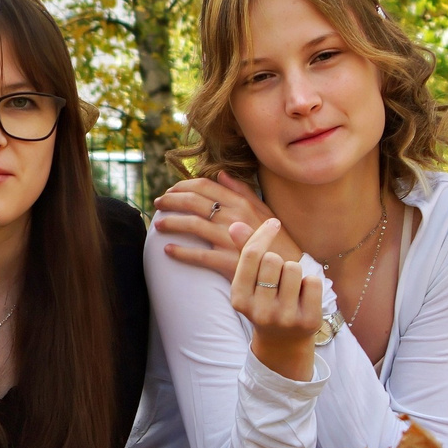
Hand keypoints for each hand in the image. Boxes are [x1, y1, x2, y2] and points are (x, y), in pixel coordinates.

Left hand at [153, 172, 272, 274]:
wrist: (289, 272)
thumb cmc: (276, 240)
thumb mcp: (264, 211)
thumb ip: (242, 191)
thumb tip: (221, 175)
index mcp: (242, 203)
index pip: (205, 186)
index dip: (183, 186)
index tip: (170, 191)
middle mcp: (235, 218)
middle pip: (194, 202)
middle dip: (170, 201)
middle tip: (158, 204)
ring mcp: (231, 239)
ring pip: (192, 225)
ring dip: (171, 223)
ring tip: (158, 225)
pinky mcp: (229, 262)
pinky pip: (198, 256)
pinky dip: (180, 252)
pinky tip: (167, 250)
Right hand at [229, 217, 324, 381]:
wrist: (283, 342)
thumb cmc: (265, 302)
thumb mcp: (250, 282)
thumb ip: (245, 254)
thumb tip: (235, 225)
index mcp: (239, 298)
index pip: (251, 256)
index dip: (263, 234)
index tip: (274, 223)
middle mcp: (259, 311)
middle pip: (273, 259)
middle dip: (278, 261)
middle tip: (278, 278)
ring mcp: (284, 318)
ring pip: (294, 268)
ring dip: (294, 272)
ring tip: (290, 288)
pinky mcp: (308, 321)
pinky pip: (313, 281)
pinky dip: (311, 283)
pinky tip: (304, 297)